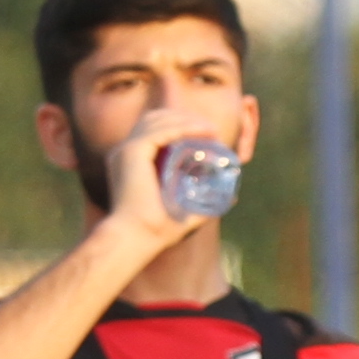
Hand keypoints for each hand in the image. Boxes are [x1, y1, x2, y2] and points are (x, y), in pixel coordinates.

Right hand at [105, 100, 225, 240]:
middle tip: (212, 130)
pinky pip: (161, 130)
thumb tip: (233, 198)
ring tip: (211, 130)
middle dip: (185, 119)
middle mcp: (125, 152)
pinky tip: (204, 132)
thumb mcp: (186, 212)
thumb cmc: (156, 232)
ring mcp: (126, 150)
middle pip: (156, 120)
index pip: (154, 132)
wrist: (135, 240)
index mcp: (130, 163)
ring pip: (159, 120)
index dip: (180, 127)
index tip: (206, 135)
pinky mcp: (133, 151)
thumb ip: (206, 204)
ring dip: (187, 120)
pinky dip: (184, 127)